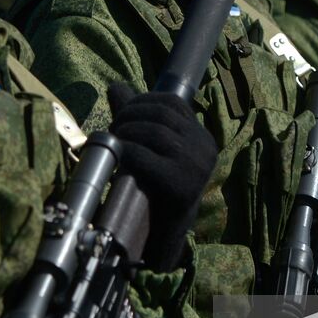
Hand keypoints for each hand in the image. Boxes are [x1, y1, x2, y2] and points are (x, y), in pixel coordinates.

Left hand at [107, 83, 217, 271]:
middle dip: (131, 115)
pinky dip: (128, 151)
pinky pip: (147, 157)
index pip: (173, 103)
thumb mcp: (152, 148)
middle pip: (163, 115)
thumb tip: (115, 87)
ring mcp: (195, 166)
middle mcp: (204, 148)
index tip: (124, 111)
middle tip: (113, 126)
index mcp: (202, 137)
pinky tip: (118, 154)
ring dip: (127, 131)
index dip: (144, 101)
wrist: (167, 231)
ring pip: (155, 132)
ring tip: (113, 138)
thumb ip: (137, 116)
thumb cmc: (157, 186)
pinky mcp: (180, 184)